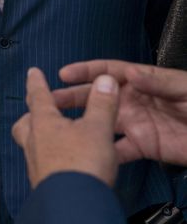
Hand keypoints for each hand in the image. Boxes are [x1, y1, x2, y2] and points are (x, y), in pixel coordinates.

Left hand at [12, 67, 119, 187]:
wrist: (74, 202)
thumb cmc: (81, 164)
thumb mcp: (98, 128)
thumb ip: (102, 104)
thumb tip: (105, 81)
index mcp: (43, 122)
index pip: (37, 96)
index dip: (36, 82)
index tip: (32, 72)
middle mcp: (34, 141)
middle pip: (26, 122)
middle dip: (33, 114)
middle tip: (42, 110)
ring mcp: (35, 162)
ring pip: (32, 144)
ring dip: (41, 137)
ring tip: (56, 137)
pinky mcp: (43, 181)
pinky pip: (41, 163)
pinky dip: (50, 158)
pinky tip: (63, 163)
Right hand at [53, 60, 186, 165]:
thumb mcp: (185, 87)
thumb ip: (157, 81)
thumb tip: (128, 74)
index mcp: (143, 81)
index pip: (109, 72)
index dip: (86, 71)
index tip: (65, 73)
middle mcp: (134, 100)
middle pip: (98, 96)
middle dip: (73, 96)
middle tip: (50, 99)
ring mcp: (136, 123)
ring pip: (101, 121)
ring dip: (80, 122)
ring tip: (59, 125)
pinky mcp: (143, 146)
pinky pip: (118, 149)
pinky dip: (102, 150)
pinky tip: (87, 152)